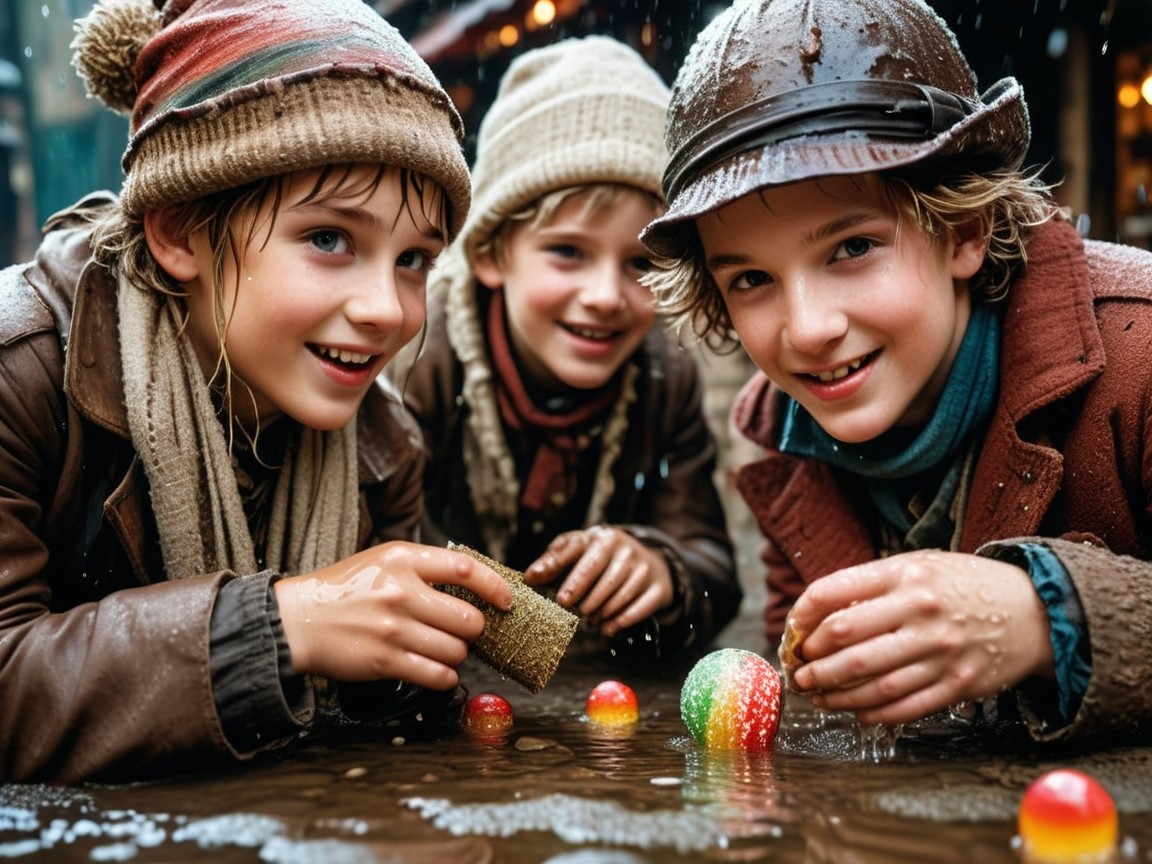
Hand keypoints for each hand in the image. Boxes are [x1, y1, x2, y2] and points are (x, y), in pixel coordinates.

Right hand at [274, 542, 512, 689]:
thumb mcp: (383, 560)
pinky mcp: (385, 661)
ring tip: (443, 649)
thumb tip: (474, 585)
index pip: (466, 569)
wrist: (297, 620)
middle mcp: (401, 592)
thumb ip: (424, 568)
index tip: (507, 600)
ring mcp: (393, 629)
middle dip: (473, 630)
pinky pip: (438, 675)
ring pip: (457, 651)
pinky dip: (445, 677)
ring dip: (458, 655)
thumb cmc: (345, 590)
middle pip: (468, 618)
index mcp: (402, 559)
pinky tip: (437, 670)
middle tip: (463, 631)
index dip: (495, 586)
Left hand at [523, 526, 673, 636]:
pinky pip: (639, 609)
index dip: (570, 578)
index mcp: (602, 537)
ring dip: (601, 612)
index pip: (582, 555)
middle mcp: (626, 549)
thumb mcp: (578, 549)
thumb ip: (554, 561)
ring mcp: (645, 568)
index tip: (561, 600)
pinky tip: (606, 629)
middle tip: (571, 611)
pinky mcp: (658, 588)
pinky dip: (620, 622)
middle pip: (603, 578)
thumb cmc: (601, 556)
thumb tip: (529, 578)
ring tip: (588, 620)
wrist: (648, 558)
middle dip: (586, 598)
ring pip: (620, 596)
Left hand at [786, 550, 1054, 725]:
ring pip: (869, 681)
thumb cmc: (961, 586)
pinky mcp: (958, 684)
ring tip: (816, 694)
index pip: (832, 594)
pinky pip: (904, 706)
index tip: (792, 632)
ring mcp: (941, 651)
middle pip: (844, 641)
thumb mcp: (917, 566)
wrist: (1034, 610)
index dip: (801, 617)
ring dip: (833, 693)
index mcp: (904, 575)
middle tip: (798, 670)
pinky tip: (855, 712)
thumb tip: (815, 616)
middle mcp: (921, 611)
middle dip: (810, 661)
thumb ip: (870, 586)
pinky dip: (872, 713)